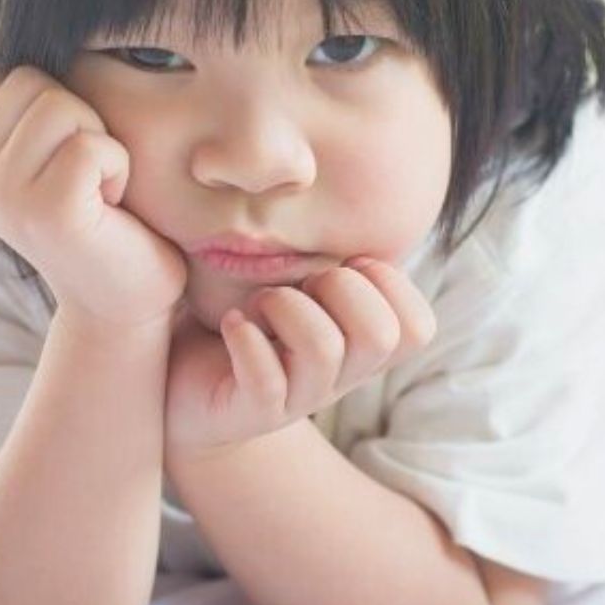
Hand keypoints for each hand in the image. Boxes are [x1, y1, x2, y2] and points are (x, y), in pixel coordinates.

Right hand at [0, 65, 187, 329]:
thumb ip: (26, 112)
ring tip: (96, 189)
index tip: (62, 158)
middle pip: (29, 82)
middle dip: (77, 117)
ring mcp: (5, 196)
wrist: (126, 304)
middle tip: (87, 176)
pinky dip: (118, 167)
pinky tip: (109, 207)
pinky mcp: (49, 211)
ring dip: (99, 140)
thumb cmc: (105, 222)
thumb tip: (31, 28)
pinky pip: (93, 144)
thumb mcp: (50, 158)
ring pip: (60, 105)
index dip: (46, 101)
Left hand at [163, 257, 436, 460]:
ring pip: (323, 350)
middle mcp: (341, 377)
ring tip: (256, 304)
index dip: (387, 282)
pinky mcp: (253, 412)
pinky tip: (232, 325)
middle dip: (338, 287)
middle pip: (382, 335)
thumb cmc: (246, 317)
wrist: (186, 380)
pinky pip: (266, 380)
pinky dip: (245, 339)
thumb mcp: (297, 280)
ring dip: (284, 306)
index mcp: (362, 346)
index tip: (339, 266)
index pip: (418, 327)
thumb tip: (334, 191)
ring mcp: (300, 399)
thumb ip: (329, 252)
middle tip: (298, 285)